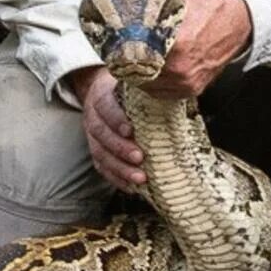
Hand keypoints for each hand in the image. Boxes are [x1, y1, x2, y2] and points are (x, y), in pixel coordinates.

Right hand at [70, 65, 146, 191]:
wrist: (102, 91)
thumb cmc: (127, 88)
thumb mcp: (134, 82)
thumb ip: (150, 88)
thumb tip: (178, 92)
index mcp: (101, 93)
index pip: (104, 105)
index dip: (115, 118)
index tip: (131, 130)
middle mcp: (92, 115)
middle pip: (100, 133)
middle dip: (120, 148)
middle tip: (139, 158)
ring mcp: (91, 135)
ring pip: (100, 153)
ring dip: (119, 168)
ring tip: (140, 179)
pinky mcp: (96, 150)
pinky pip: (101, 167)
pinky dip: (116, 178)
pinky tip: (132, 188)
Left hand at [116, 0, 251, 97]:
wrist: (234, 24)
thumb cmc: (204, 6)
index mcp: (175, 40)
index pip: (134, 54)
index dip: (119, 51)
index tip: (113, 45)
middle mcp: (181, 65)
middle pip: (138, 72)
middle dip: (126, 63)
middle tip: (118, 54)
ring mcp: (186, 80)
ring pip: (148, 85)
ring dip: (138, 75)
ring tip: (132, 62)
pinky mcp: (192, 89)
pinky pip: (162, 93)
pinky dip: (152, 85)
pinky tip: (149, 72)